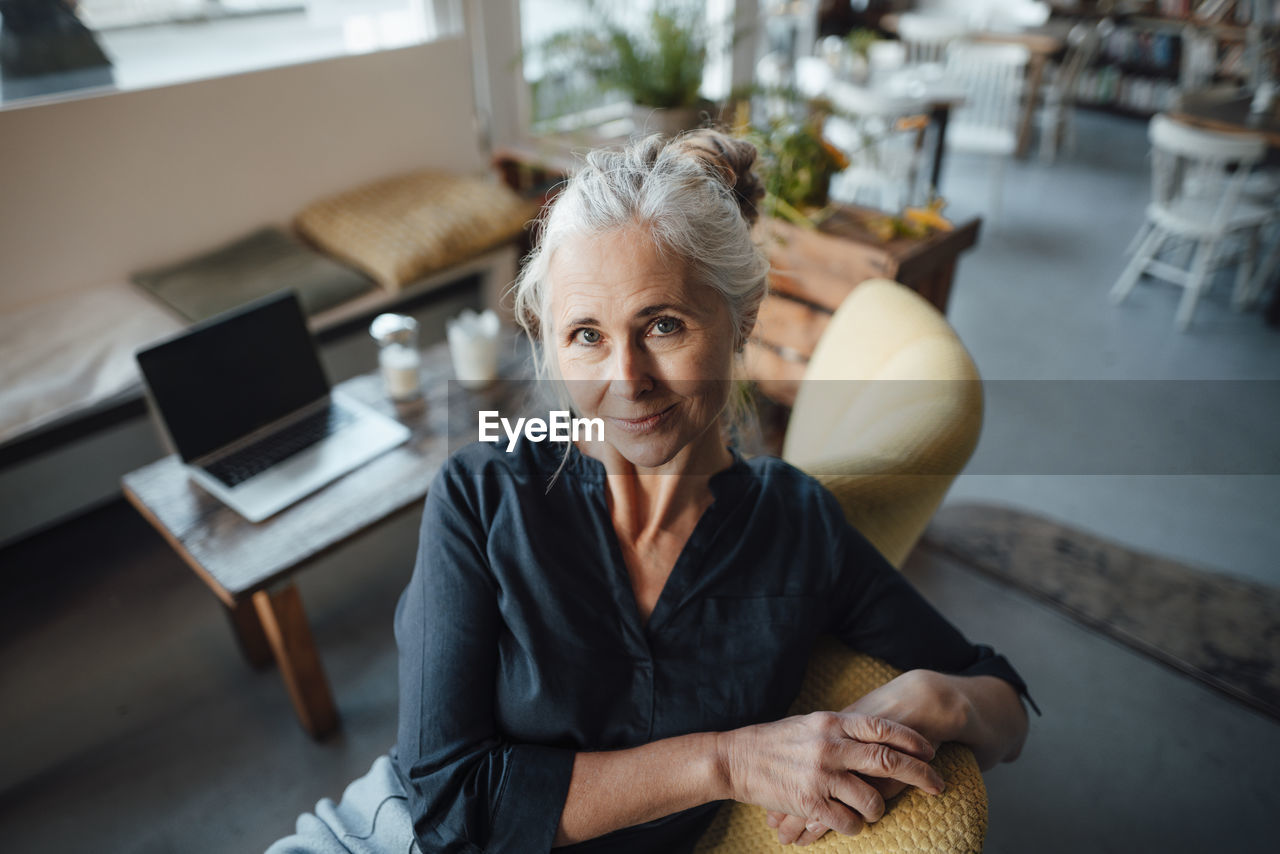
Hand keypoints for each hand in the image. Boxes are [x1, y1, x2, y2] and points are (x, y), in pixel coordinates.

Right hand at [718, 710, 943, 840]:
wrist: (737, 758)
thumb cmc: (776, 741)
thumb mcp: (811, 723)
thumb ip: (843, 728)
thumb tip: (879, 734)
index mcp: (832, 722)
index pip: (883, 728)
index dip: (912, 741)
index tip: (931, 752)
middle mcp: (830, 746)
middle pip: (888, 761)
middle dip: (921, 775)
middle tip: (939, 785)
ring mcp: (820, 775)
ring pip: (872, 799)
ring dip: (880, 809)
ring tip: (873, 810)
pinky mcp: (810, 803)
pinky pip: (849, 822)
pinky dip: (855, 826)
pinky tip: (849, 823)